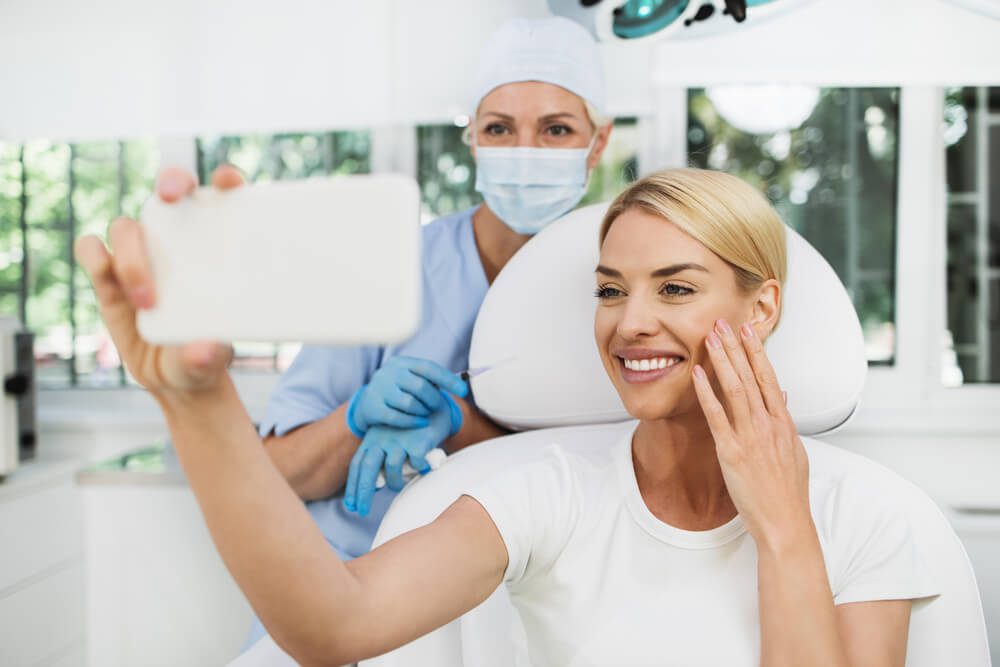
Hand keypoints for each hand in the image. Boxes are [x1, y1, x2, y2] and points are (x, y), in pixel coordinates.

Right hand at [75, 166, 243, 397]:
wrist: (178, 376)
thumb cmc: (207, 354)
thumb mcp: (214, 360)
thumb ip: (210, 356)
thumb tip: (207, 350)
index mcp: (218, 247)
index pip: (225, 200)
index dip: (226, 180)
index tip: (229, 182)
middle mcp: (179, 241)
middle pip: (172, 190)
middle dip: (171, 181)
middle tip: (170, 196)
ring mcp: (142, 255)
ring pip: (127, 227)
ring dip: (132, 255)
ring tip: (148, 302)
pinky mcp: (109, 275)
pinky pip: (92, 250)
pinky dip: (95, 256)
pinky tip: (107, 275)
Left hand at [344, 392, 461, 515]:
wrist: (435, 404)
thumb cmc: (412, 428)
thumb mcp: (392, 439)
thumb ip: (382, 458)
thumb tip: (374, 487)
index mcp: (372, 438)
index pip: (357, 465)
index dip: (353, 486)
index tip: (351, 505)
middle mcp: (382, 437)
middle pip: (368, 470)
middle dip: (363, 494)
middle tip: (361, 512)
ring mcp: (399, 438)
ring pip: (392, 470)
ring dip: (396, 482)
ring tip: (401, 483)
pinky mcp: (417, 440)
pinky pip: (416, 465)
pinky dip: (420, 469)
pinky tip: (424, 468)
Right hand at [346, 356, 467, 434]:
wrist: (367, 403)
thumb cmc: (398, 391)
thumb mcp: (411, 380)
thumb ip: (431, 380)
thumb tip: (462, 385)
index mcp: (401, 362)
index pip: (428, 368)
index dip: (448, 379)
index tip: (464, 391)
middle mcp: (388, 372)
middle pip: (420, 387)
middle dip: (434, 400)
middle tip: (437, 407)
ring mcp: (379, 389)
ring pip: (410, 403)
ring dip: (423, 411)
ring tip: (426, 414)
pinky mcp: (373, 407)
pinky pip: (398, 417)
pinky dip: (413, 422)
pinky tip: (421, 423)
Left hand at [691, 319, 810, 552]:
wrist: (786, 523)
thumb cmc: (788, 493)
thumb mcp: (795, 453)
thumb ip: (786, 423)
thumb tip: (784, 398)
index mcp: (784, 424)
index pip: (770, 378)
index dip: (757, 352)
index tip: (748, 331)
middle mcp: (769, 425)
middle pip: (751, 377)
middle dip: (736, 347)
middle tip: (723, 322)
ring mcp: (751, 436)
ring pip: (735, 389)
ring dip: (721, 360)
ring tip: (710, 337)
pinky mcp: (732, 451)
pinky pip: (717, 416)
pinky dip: (706, 392)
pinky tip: (697, 374)